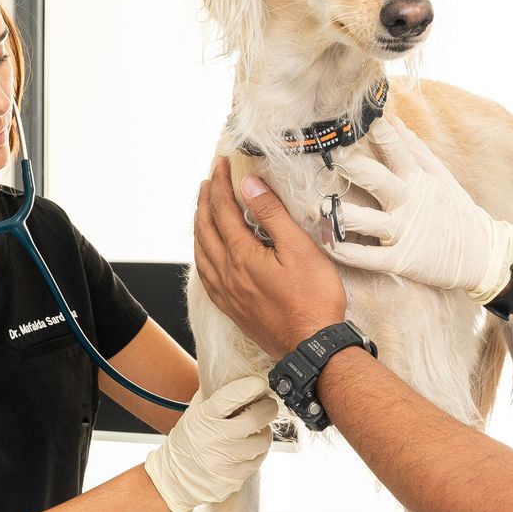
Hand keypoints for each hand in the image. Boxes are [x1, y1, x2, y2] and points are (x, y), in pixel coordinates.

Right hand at [143, 375, 279, 511]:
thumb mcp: (194, 414)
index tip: (259, 382)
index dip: (247, 388)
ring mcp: (225, 460)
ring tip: (256, 429)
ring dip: (265, 431)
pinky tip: (250, 447)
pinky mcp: (235, 476)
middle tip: (267, 405)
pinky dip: (259, 450)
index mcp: (203, 418)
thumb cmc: (188, 441)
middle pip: (255, 419)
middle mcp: (214, 439)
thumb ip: (213, 395)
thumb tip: (235, 372)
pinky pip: (260, 458)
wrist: (176, 478)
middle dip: (268, 408)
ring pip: (263, 440)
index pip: (228, 398)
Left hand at [193, 158, 347, 358]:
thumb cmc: (313, 300)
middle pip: (205, 229)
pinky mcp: (232, 308)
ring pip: (201, 252)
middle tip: (208, 180)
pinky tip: (206, 253)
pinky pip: (206, 275)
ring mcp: (227, 293)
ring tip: (202, 209)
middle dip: (205, 200)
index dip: (219, 184)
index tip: (221, 164)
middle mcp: (227, 274)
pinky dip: (201, 254)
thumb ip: (271, 215)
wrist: (311, 347)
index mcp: (241, 256)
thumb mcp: (298, 249)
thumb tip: (249, 185)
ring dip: (199, 226)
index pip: (223, 210)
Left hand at [328, 114, 512, 302]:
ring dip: (339, 213)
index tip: (355, 116)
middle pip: (375, 179)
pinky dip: (346, 251)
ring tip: (316, 207)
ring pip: (365, 220)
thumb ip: (414, 149)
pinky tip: (328, 243)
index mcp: (417, 178)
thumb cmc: (454, 210)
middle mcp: (408, 201)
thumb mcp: (439, 176)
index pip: (395, 148)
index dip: (376, 131)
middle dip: (351, 166)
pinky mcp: (400, 260)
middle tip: (327, 153)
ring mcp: (403, 231)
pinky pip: (367, 257)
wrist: (481, 254)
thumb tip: (392, 119)